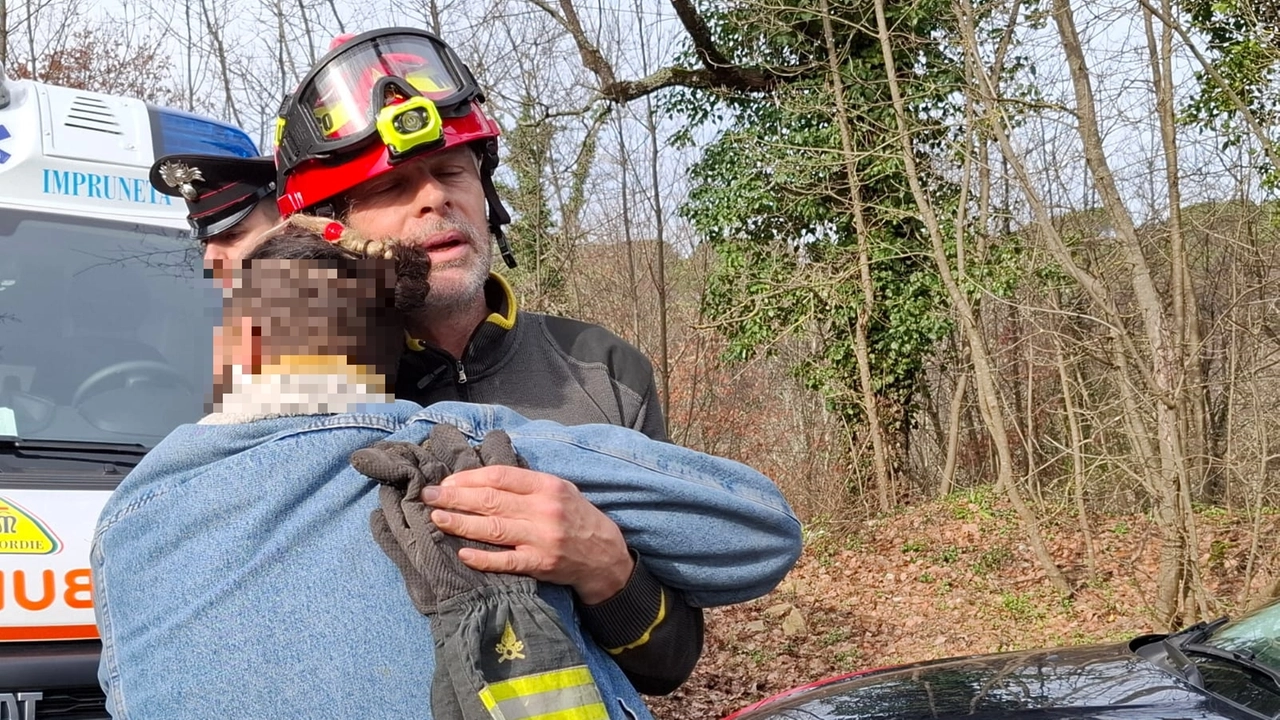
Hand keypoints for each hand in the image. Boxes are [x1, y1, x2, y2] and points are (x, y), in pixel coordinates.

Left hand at [421, 465, 633, 603]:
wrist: (604, 556)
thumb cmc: (576, 518)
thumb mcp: (560, 490)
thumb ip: (526, 485)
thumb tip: (482, 479)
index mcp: (547, 486)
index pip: (499, 477)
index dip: (468, 478)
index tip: (447, 482)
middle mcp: (543, 510)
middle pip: (490, 501)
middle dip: (454, 498)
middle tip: (428, 497)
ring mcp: (541, 538)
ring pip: (492, 529)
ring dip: (460, 524)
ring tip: (436, 519)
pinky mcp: (539, 564)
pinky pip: (506, 561)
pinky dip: (483, 558)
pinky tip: (463, 553)